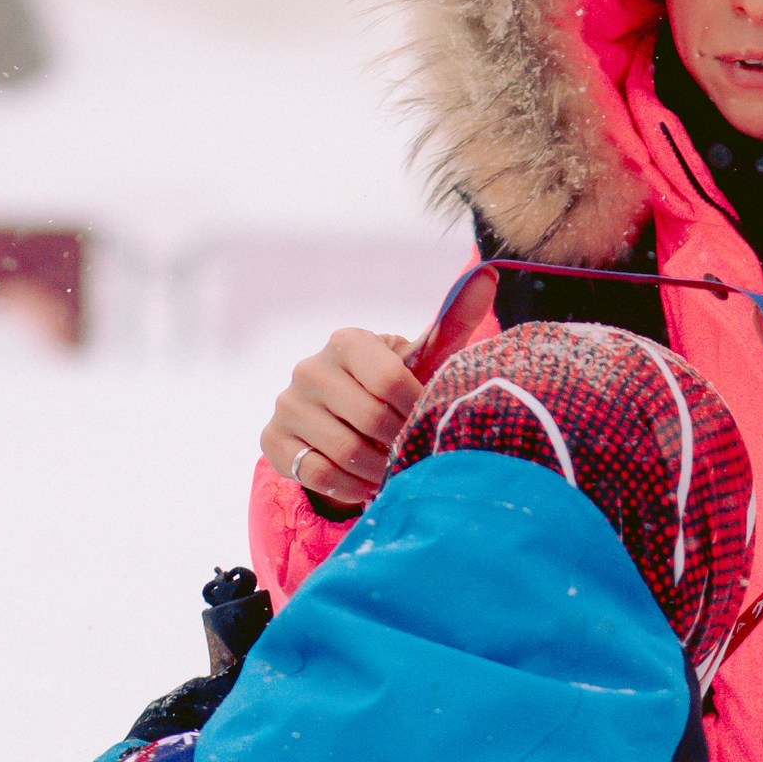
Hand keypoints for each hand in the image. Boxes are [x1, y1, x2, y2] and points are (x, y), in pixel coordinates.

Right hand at [261, 272, 500, 505]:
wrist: (340, 416)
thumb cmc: (391, 385)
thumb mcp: (420, 359)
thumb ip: (452, 324)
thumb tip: (489, 274)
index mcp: (348, 341)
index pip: (390, 380)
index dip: (416, 410)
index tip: (428, 422)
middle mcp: (310, 367)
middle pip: (371, 419)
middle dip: (399, 444)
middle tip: (412, 453)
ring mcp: (287, 403)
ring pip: (345, 452)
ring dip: (378, 470)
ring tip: (393, 470)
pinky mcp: (273, 439)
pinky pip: (316, 473)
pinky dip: (349, 486)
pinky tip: (365, 483)